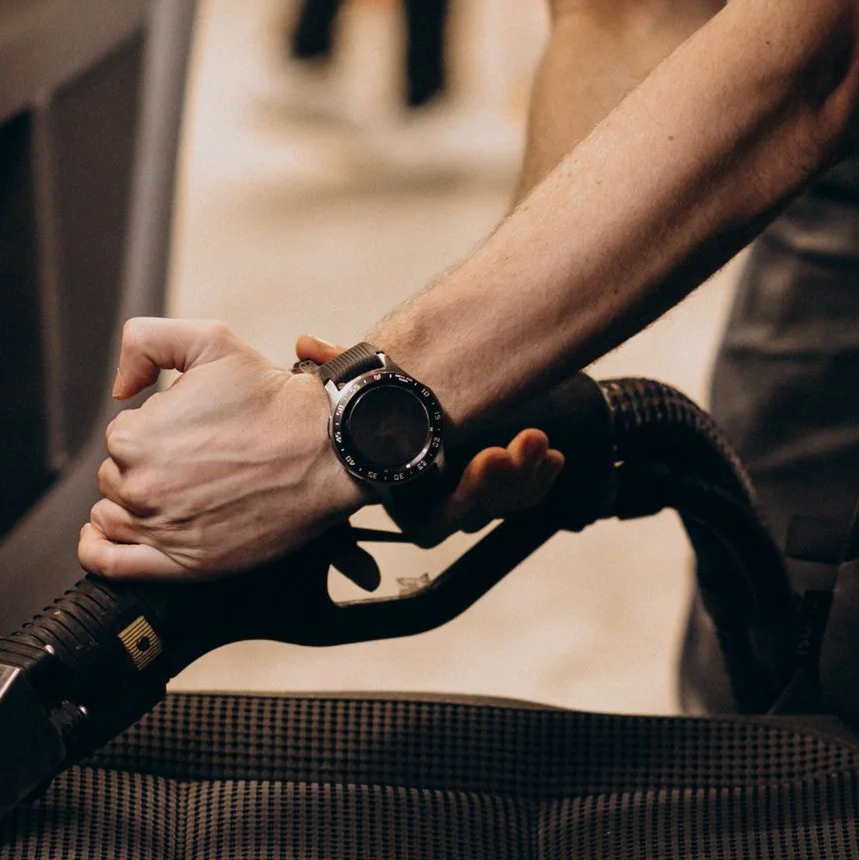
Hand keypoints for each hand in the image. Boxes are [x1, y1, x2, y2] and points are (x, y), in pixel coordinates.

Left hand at [81, 319, 363, 579]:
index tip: (190, 430)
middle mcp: (142, 486)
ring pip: (114, 516)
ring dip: (132, 502)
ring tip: (175, 490)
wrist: (324, 450)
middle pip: (116, 477)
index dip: (154, 429)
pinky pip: (114, 564)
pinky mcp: (185, 563)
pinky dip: (98, 551)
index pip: (120, 437)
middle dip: (145, 466)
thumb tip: (120, 387)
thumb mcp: (208, 340)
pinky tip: (100, 538)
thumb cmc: (272, 400)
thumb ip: (145, 342)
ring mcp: (162, 529)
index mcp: (136, 437)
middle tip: (195, 459)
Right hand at [287, 336, 563, 535]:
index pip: (425, 516)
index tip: (491, 455)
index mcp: (393, 488)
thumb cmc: (371, 390)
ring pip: (496, 508)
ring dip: (520, 478)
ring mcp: (461, 493)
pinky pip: (519, 496)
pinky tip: (552, 456)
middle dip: (494, 485)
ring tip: (536, 441)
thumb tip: (307, 343)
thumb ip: (330, 365)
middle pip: (464, 516)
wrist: (405, 384)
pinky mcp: (492, 483)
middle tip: (511, 448)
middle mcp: (428, 499)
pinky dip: (537, 479)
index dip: (462, 495)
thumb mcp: (349, 378)